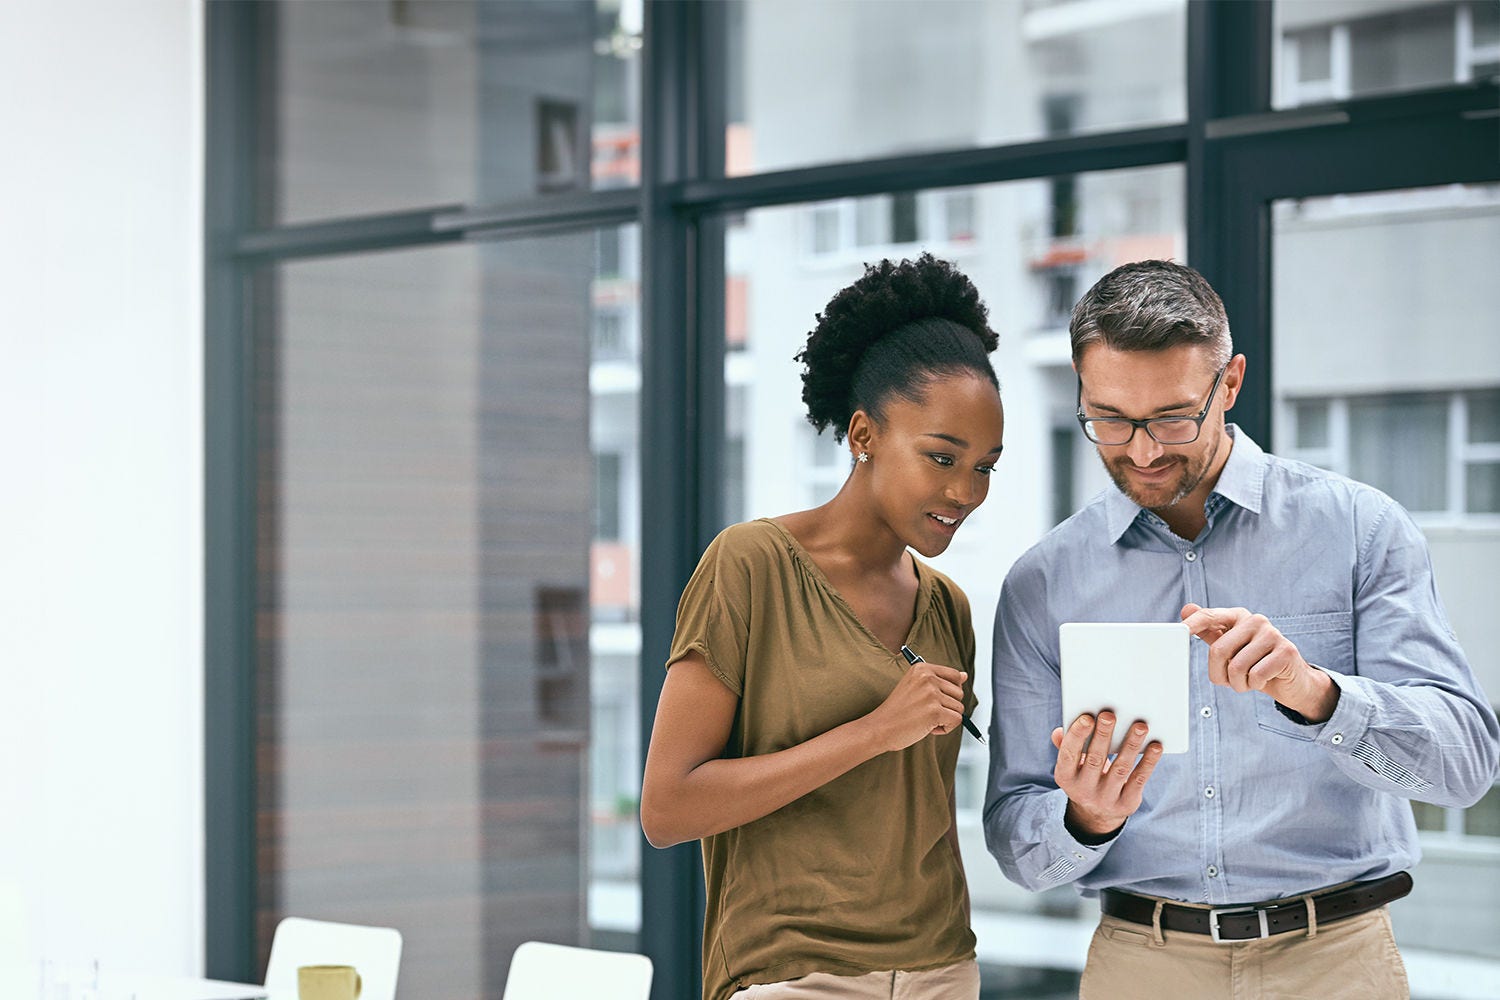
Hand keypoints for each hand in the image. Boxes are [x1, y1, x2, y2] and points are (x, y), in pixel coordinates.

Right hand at [865, 661, 966, 752]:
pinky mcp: (935, 711)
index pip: (955, 676)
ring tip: (925, 719)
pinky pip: (957, 720)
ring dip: (945, 719)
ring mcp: (931, 693)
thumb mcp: (917, 688)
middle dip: (947, 707)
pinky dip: (945, 728)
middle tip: (925, 712)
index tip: (934, 700)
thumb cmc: (898, 710)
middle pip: (959, 693)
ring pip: (959, 708)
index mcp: (922, 668)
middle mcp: (928, 677)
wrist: (880, 728)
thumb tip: (965, 675)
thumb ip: (940, 680)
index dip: (950, 692)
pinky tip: (928, 728)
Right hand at [1050, 711, 1161, 839]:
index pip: (1068, 754)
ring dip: (1131, 745)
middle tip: (1110, 715)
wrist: (1097, 814)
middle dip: (1103, 735)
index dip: (1077, 735)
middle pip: (1095, 759)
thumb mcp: (1071, 765)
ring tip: (1140, 726)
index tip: (1087, 717)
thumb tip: (1059, 732)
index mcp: (1065, 777)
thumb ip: (1066, 746)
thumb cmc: (1085, 776)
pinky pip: (1138, 780)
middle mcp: (1083, 790)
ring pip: (1120, 769)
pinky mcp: (1126, 803)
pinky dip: (1148, 762)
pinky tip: (1155, 746)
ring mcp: (1105, 799)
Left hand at [1179, 604, 1337, 721]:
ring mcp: (1273, 634)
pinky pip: (1255, 676)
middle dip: (1219, 674)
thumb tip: (1186, 609)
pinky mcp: (1286, 651)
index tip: (1179, 630)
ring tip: (1248, 681)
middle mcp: (1256, 620)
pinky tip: (1264, 680)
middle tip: (1228, 681)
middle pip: (1219, 650)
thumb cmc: (1255, 663)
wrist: (1292, 680)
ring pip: (1236, 667)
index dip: (1193, 623)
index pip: (1210, 616)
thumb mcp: (1230, 648)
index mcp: (1239, 617)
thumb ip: (1209, 631)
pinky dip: (1254, 685)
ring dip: (1238, 684)